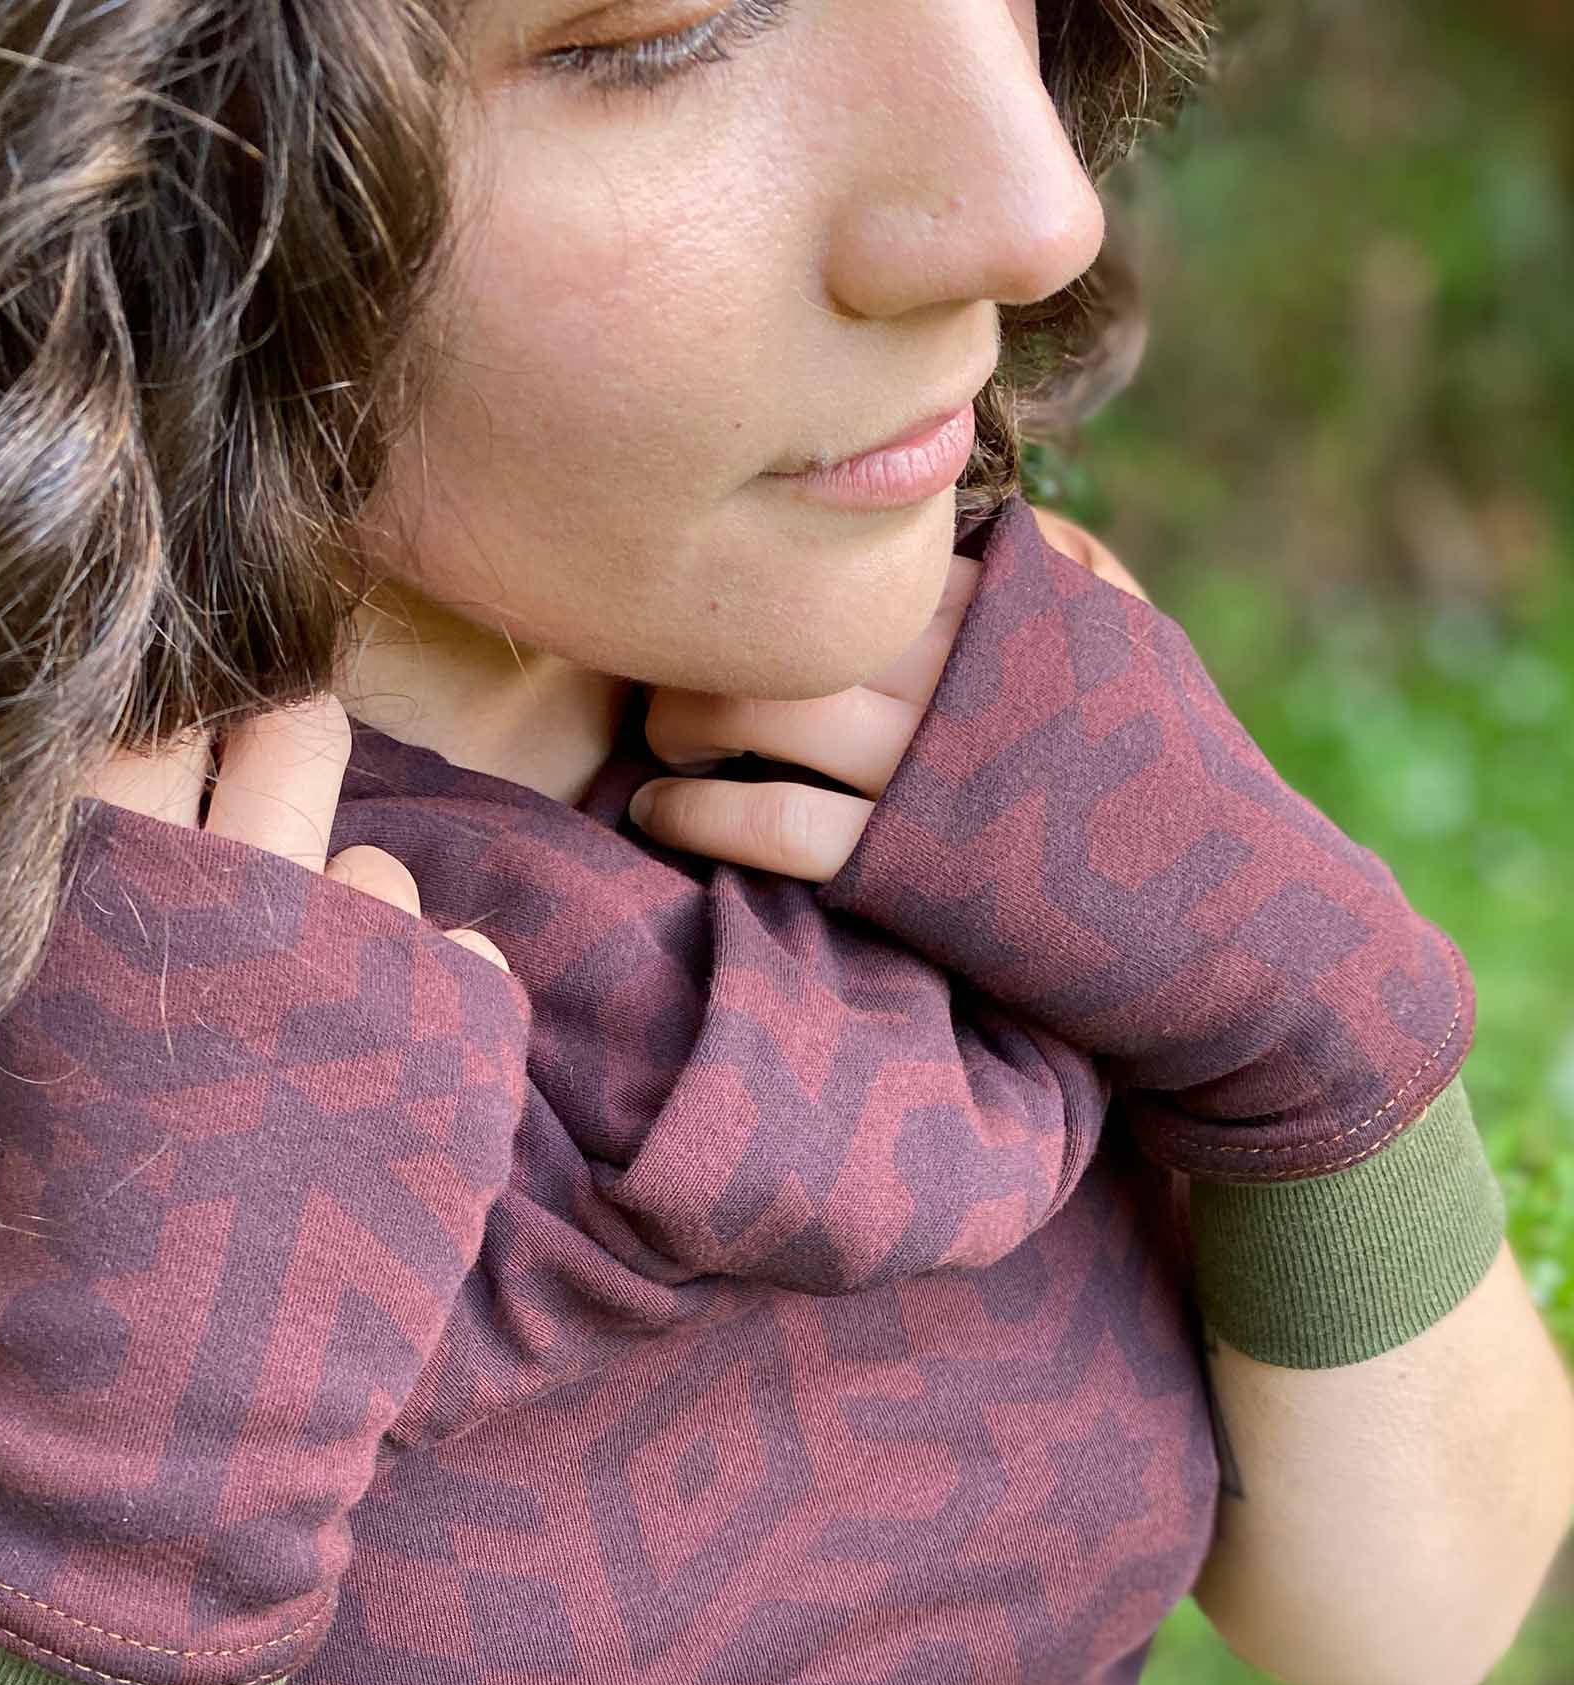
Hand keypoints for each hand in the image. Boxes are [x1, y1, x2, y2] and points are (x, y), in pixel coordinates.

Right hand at [0, 687, 532, 1684]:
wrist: (167, 1426)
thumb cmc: (55, 1255)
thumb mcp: (4, 1061)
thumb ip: (58, 918)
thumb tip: (117, 788)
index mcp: (91, 886)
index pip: (146, 711)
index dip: (170, 717)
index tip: (185, 740)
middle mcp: (230, 889)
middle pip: (286, 729)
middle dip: (288, 741)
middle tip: (285, 762)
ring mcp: (357, 956)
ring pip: (380, 874)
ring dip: (352, 942)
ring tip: (303, 1076)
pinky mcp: (464, 1030)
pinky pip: (469, 959)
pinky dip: (437, 1018)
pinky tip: (379, 1113)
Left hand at [632, 512, 1151, 879]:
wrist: (1252, 936)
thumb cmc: (1185, 797)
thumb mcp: (1138, 660)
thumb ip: (1063, 584)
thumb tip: (995, 518)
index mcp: (1023, 607)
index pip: (864, 550)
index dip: (780, 566)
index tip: (729, 595)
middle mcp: (973, 672)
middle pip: (794, 613)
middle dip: (707, 638)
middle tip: (667, 673)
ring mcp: (944, 771)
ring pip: (768, 704)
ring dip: (685, 720)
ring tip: (662, 745)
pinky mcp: (921, 871)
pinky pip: (777, 823)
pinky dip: (700, 812)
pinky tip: (664, 813)